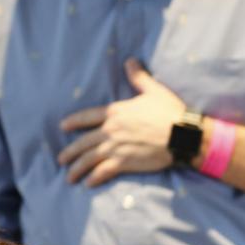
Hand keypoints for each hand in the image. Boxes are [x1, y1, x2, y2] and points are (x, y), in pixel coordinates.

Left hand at [58, 59, 187, 186]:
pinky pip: (103, 171)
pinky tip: (88, 183)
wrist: (182, 136)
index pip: (87, 117)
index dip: (73, 122)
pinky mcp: (125, 162)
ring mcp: (116, 148)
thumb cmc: (170, 112)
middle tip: (61, 159)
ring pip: (89, 158)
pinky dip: (94, 178)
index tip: (63, 127)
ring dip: (77, 168)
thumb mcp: (154, 90)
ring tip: (69, 176)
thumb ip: (139, 77)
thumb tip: (130, 61)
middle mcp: (110, 130)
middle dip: (70, 151)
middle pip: (83, 142)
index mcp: (115, 112)